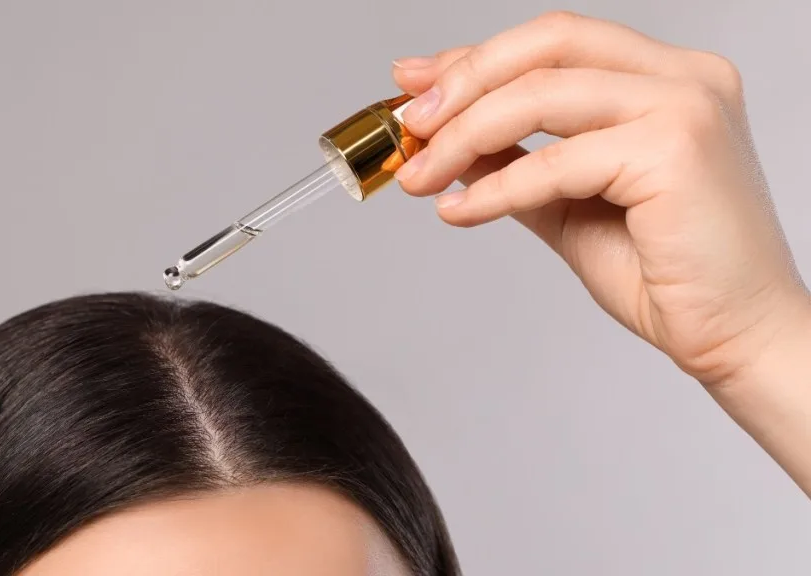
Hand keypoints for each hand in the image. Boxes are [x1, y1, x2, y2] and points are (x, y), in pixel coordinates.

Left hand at [391, 11, 809, 387]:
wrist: (733, 333)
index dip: (475, 58)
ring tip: (419, 178)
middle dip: (464, 81)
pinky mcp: (675, 150)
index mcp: (664, 77)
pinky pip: (554, 161)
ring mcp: (684, 105)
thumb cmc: (663, 272)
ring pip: (540, 95)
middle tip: (410, 125)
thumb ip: (515, 162)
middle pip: (546, 45)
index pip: (553, 43)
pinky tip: (457, 212)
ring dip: (463, 137)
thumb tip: (445, 142)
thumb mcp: (567, 202)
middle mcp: (683, 76)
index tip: (414, 83)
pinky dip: (495, 187)